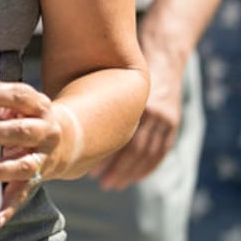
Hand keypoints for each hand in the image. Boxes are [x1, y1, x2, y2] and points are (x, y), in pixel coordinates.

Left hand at [0, 82, 63, 227]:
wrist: (70, 139)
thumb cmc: (30, 116)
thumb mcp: (23, 103)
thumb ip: (1, 102)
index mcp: (40, 107)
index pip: (20, 97)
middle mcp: (46, 132)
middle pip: (21, 131)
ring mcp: (43, 158)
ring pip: (23, 165)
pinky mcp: (37, 180)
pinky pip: (22, 194)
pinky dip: (8, 208)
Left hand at [93, 38, 180, 188]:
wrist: (162, 55)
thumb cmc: (125, 66)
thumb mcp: (110, 78)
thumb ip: (95, 98)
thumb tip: (66, 120)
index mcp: (137, 103)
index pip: (122, 138)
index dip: (107, 157)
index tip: (91, 170)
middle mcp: (154, 114)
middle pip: (135, 150)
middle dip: (118, 169)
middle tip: (101, 183)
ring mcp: (166, 120)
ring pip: (148, 154)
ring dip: (130, 172)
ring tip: (113, 184)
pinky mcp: (173, 125)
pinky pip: (161, 152)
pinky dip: (147, 167)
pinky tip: (133, 177)